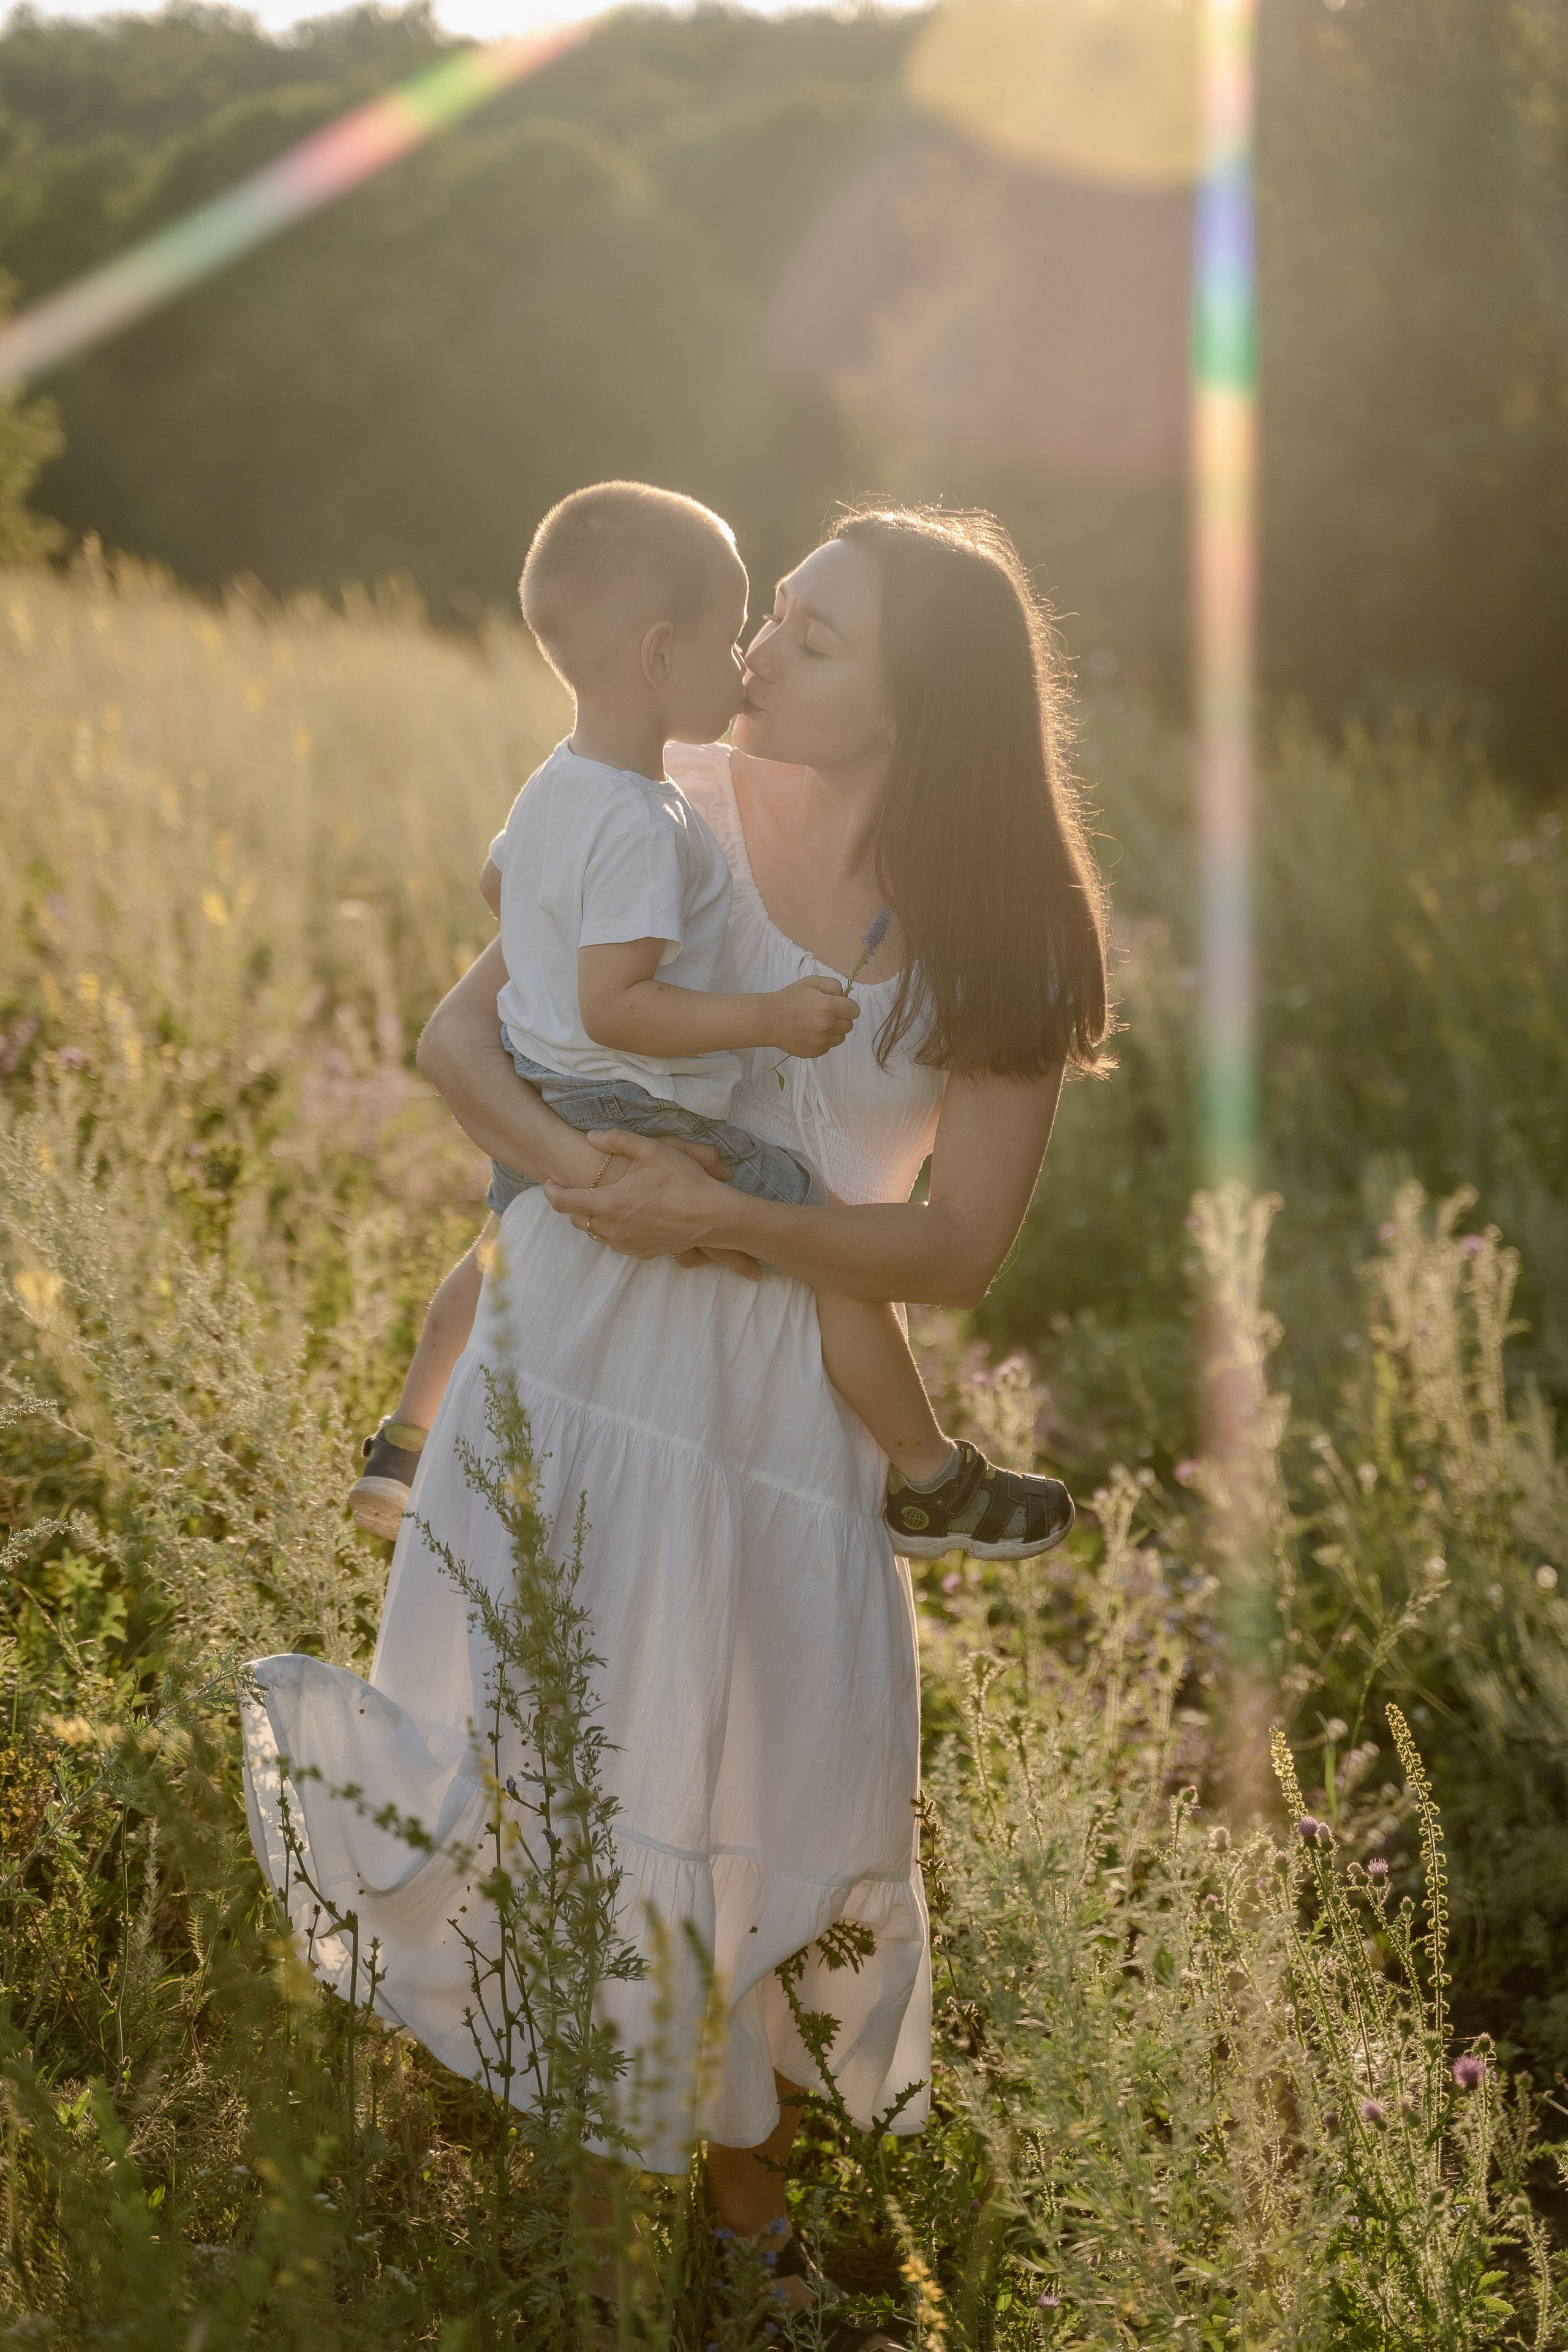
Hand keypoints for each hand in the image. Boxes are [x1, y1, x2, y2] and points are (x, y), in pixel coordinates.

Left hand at [543, 1128, 760, 1278]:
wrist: (712, 1216)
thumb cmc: (683, 1180)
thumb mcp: (651, 1150)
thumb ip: (617, 1140)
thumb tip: (591, 1137)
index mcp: (608, 1203)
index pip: (564, 1201)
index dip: (552, 1191)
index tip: (549, 1182)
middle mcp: (612, 1229)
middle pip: (578, 1219)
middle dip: (573, 1204)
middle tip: (577, 1188)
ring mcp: (627, 1244)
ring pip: (596, 1233)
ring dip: (593, 1218)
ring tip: (602, 1201)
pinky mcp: (643, 1252)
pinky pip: (617, 1242)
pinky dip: (613, 1230)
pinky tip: (626, 1216)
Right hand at [765, 974, 857, 1058]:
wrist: (769, 1020)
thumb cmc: (790, 998)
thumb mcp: (811, 982)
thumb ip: (833, 985)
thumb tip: (845, 997)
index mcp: (827, 1006)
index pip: (854, 1011)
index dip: (848, 1007)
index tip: (840, 1006)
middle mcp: (826, 1025)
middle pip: (849, 1025)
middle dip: (842, 1018)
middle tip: (827, 1014)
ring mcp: (821, 1041)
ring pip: (841, 1038)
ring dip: (834, 1031)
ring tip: (818, 1024)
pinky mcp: (815, 1052)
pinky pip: (829, 1047)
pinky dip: (823, 1041)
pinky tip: (811, 1033)